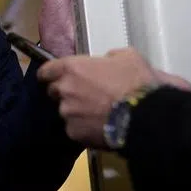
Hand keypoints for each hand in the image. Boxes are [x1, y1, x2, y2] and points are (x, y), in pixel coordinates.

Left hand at [37, 49, 190, 147]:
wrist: (145, 115)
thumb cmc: (136, 82)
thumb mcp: (127, 56)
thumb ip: (109, 57)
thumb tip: (107, 62)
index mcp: (72, 68)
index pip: (46, 71)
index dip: (50, 74)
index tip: (54, 77)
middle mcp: (65, 90)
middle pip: (54, 92)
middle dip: (65, 93)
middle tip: (84, 96)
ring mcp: (68, 113)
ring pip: (66, 112)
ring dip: (76, 112)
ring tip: (96, 115)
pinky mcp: (75, 133)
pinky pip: (75, 129)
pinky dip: (84, 129)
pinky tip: (100, 127)